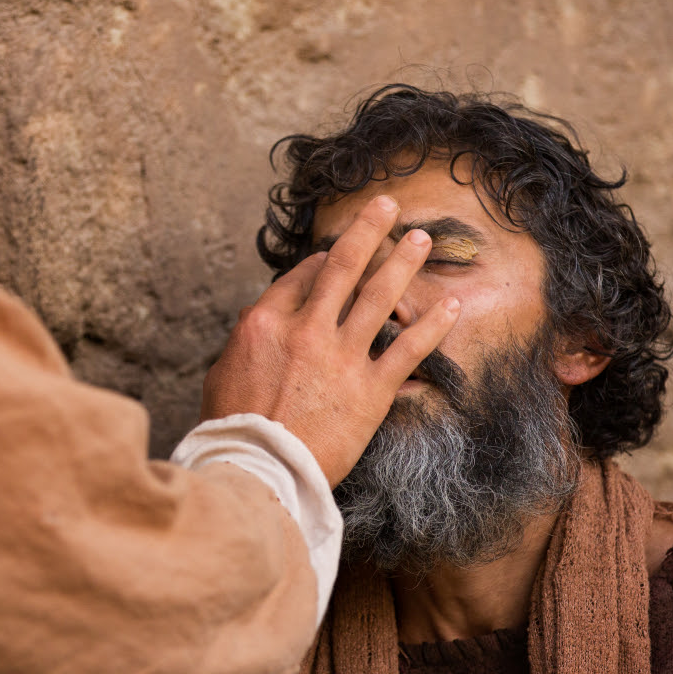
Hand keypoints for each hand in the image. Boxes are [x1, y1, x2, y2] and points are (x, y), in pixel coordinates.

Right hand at [201, 195, 459, 485]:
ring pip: (379, 296)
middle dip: (368, 231)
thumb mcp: (222, 374)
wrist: (259, 468)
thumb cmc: (233, 428)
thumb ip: (244, 342)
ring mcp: (341, 357)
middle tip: (387, 205)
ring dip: (404, 262)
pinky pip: (408, 349)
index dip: (320, 262)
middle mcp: (307, 330)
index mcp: (266, 323)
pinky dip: (432, 325)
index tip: (335, 253)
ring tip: (422, 239)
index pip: (300, 278)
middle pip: (343, 267)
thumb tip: (258, 322)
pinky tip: (450, 306)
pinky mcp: (370, 390)